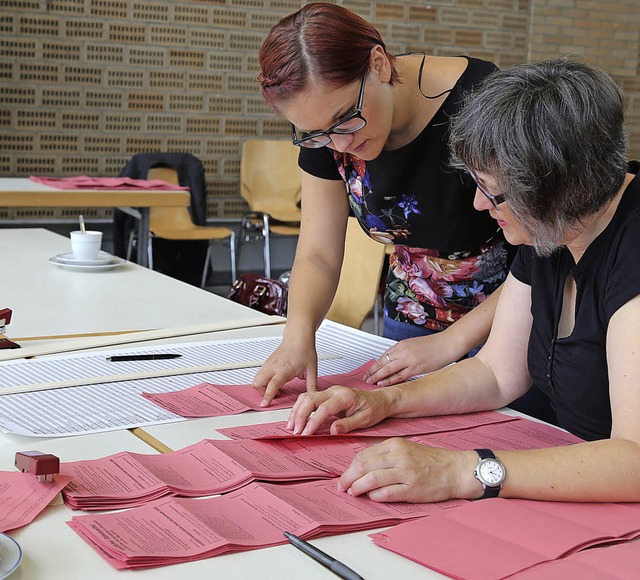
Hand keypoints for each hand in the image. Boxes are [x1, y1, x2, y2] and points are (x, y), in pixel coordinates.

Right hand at [252, 336, 317, 406]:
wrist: (298, 337)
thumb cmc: (304, 350)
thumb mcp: (312, 370)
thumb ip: (312, 386)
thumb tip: (313, 397)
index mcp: (284, 369)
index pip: (273, 385)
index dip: (268, 396)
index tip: (265, 404)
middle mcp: (274, 367)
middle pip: (258, 383)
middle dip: (262, 393)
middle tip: (273, 396)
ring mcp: (268, 364)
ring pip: (256, 379)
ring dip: (261, 387)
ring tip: (275, 388)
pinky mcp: (267, 363)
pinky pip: (259, 374)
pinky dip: (262, 381)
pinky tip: (274, 381)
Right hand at [287, 386, 393, 434]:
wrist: (379, 400)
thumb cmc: (374, 408)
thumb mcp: (365, 419)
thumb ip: (348, 424)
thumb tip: (332, 430)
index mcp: (345, 396)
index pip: (324, 408)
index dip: (313, 421)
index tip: (306, 433)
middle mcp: (335, 390)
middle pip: (310, 399)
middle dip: (300, 415)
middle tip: (295, 430)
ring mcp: (329, 391)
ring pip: (306, 396)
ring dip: (297, 411)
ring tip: (292, 426)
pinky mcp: (326, 394)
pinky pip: (309, 398)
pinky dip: (300, 408)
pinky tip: (296, 418)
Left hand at [338, 439, 474, 502]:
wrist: (455, 470)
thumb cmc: (430, 460)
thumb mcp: (406, 448)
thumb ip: (385, 454)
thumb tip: (361, 465)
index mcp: (395, 444)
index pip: (364, 454)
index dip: (350, 467)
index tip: (345, 475)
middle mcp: (399, 456)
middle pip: (363, 466)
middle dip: (348, 478)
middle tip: (342, 486)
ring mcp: (405, 473)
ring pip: (371, 479)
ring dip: (358, 488)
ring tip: (353, 493)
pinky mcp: (412, 489)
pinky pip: (386, 494)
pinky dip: (374, 496)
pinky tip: (372, 497)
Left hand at [364, 333, 460, 386]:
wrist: (448, 343)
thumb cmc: (434, 345)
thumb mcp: (414, 345)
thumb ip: (403, 352)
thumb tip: (394, 360)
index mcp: (402, 344)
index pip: (383, 356)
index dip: (375, 365)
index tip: (369, 371)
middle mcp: (403, 351)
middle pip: (383, 363)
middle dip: (372, 372)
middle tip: (365, 378)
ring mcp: (409, 359)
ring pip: (388, 369)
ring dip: (378, 377)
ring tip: (371, 383)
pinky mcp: (417, 368)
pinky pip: (400, 375)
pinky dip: (390, 380)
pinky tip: (384, 384)